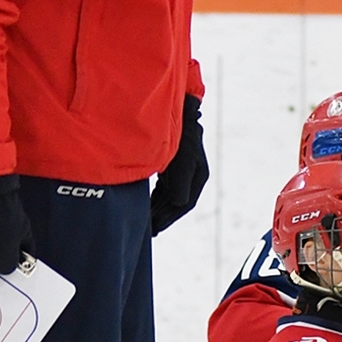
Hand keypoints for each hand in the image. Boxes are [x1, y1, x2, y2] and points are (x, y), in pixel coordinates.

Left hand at [150, 94, 209, 235]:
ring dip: (157, 207)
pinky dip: (154, 197)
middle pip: (176, 202)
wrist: (175, 110)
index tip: (154, 230)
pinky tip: (143, 201)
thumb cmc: (178, 134)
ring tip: (143, 220)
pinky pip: (163, 187)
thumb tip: (180, 202)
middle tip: (146, 230)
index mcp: (198, 175)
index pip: (184, 204)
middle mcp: (192, 174)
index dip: (168, 218)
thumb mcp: (179, 159)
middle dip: (161, 216)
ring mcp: (182, 169)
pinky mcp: (171, 164)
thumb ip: (179, 181)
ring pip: (169, 195)